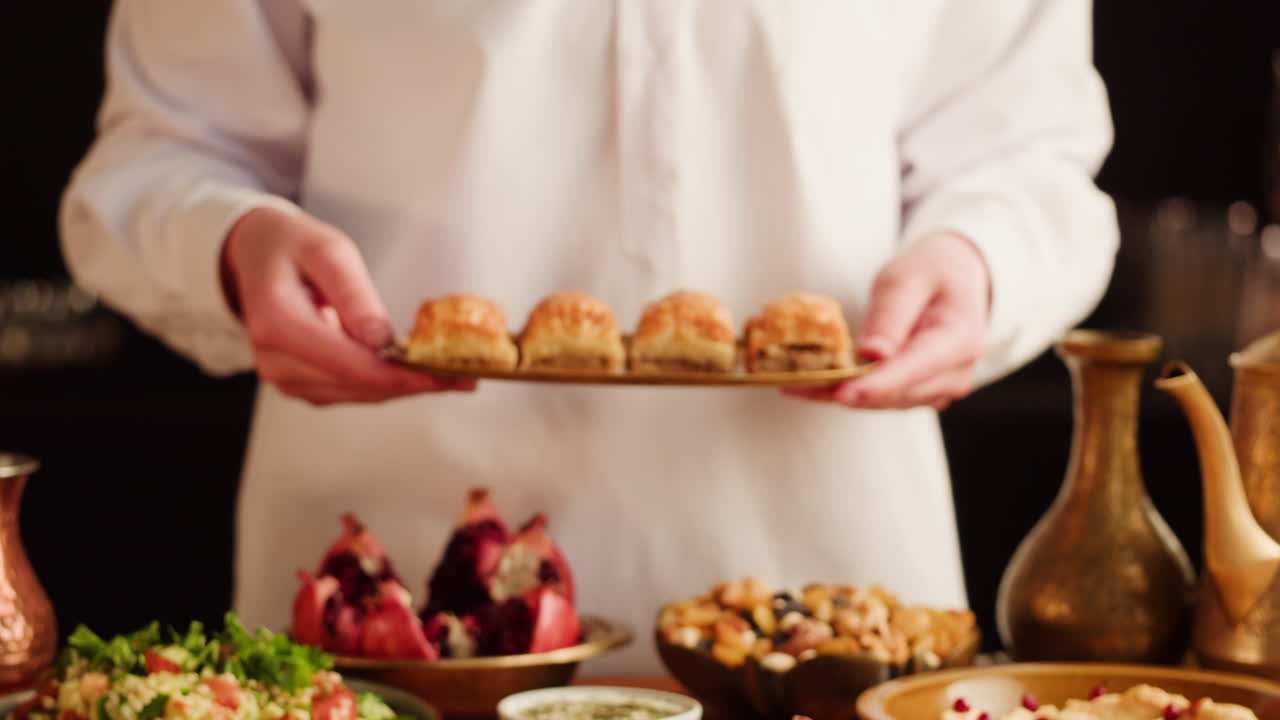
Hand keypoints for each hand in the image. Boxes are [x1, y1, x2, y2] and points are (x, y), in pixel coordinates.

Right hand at [221, 205, 473, 405]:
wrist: (256, 255)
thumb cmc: (291, 247)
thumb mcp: (327, 250)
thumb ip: (354, 294)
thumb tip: (380, 339)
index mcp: (278, 323)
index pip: (349, 364)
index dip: (400, 375)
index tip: (443, 374)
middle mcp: (276, 359)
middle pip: (358, 385)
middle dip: (414, 383)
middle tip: (464, 376)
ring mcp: (285, 376)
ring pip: (357, 394)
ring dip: (404, 387)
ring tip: (451, 376)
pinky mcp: (299, 382)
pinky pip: (349, 391)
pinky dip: (385, 384)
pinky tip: (416, 373)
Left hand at [784, 231, 989, 409]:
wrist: (957, 277)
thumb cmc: (932, 271)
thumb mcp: (908, 277)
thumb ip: (891, 315)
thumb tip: (873, 355)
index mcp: (960, 340)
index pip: (914, 369)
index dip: (876, 385)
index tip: (841, 392)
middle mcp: (955, 373)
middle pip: (894, 393)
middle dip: (845, 390)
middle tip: (793, 382)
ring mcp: (939, 388)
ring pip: (883, 401)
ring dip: (839, 394)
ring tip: (793, 382)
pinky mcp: (919, 392)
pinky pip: (881, 398)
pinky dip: (847, 391)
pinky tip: (810, 384)